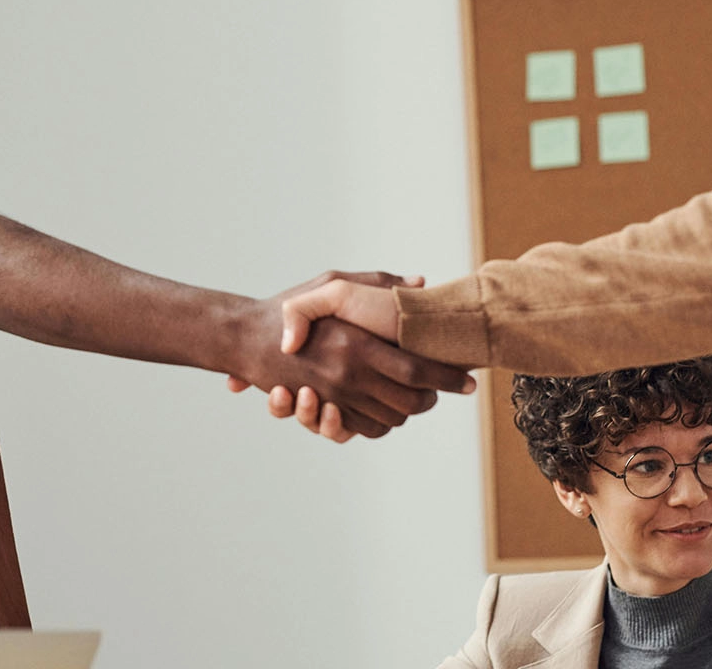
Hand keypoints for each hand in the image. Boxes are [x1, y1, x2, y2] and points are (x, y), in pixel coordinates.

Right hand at [222, 271, 472, 439]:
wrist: (243, 337)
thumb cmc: (286, 306)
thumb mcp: (332, 284)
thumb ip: (377, 283)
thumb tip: (419, 283)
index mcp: (356, 344)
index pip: (416, 370)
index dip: (446, 379)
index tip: (468, 382)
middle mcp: (347, 376)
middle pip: (409, 402)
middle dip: (432, 399)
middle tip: (443, 391)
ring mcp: (333, 397)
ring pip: (389, 418)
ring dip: (408, 411)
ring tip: (419, 397)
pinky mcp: (320, 410)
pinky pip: (362, 429)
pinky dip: (379, 424)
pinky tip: (387, 408)